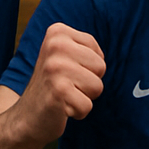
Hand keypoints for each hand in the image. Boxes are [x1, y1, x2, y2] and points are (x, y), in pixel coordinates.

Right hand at [12, 23, 105, 143]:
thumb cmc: (52, 85)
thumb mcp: (64, 56)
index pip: (97, 51)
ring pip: (97, 87)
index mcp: (57, 32)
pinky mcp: (58, 91)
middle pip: (100, 67)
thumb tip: (122, 35)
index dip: (88, 68)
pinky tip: (61, 108)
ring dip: (83, 97)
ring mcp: (55, 68)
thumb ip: (85, 47)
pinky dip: (78, 112)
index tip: (67, 72)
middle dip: (88, 82)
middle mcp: (55, 46)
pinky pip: (88, 106)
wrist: (26, 117)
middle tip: (65, 85)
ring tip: (64, 95)